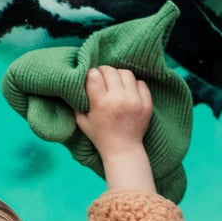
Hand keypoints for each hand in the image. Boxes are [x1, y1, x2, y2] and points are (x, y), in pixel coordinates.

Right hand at [75, 66, 155, 192]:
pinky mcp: (146, 103)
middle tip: (102, 78)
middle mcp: (118, 99)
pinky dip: (133, 84)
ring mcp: (135, 101)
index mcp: (101, 103)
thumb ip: (77, 102)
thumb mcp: (81, 121)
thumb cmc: (100, 135)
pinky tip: (127, 91)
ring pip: (126, 73)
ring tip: (115, 82)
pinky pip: (140, 83)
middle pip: (110, 71)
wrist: (123, 149)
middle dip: (103, 71)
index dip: (91, 74)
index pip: (94, 75)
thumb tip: (75, 85)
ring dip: (118, 75)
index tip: (90, 78)